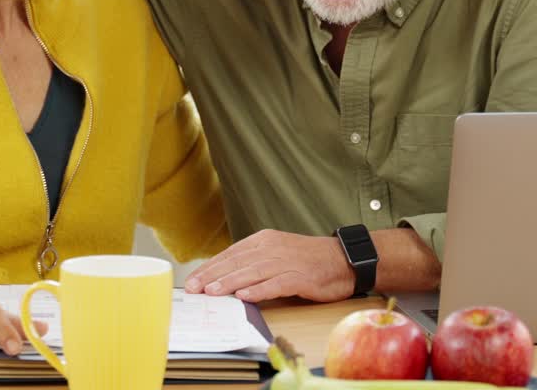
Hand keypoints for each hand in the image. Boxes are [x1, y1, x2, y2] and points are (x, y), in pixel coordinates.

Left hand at [183, 229, 353, 302]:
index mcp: (264, 241)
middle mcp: (273, 248)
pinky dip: (260, 290)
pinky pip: (277, 284)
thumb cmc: (308, 261)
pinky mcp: (301, 277)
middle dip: (213, 276)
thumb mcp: (277, 254)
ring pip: (253, 272)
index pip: (231, 254)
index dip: (210, 268)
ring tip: (213, 292)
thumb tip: (224, 278)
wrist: (344, 259)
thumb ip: (254, 262)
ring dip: (231, 282)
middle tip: (194, 288)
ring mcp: (287, 262)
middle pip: (237, 262)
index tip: (191, 281)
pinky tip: (245, 296)